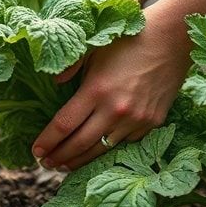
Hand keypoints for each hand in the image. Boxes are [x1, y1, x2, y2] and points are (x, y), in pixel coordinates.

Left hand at [31, 6, 191, 170]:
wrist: (170, 40)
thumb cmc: (125, 40)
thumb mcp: (92, 48)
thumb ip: (69, 67)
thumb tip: (54, 82)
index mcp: (96, 90)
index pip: (64, 124)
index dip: (47, 140)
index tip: (35, 151)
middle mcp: (115, 109)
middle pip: (80, 143)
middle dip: (60, 157)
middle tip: (45, 164)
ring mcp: (136, 119)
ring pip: (103, 150)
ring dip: (81, 161)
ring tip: (65, 166)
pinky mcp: (153, 123)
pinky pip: (125, 144)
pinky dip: (107, 151)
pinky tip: (95, 154)